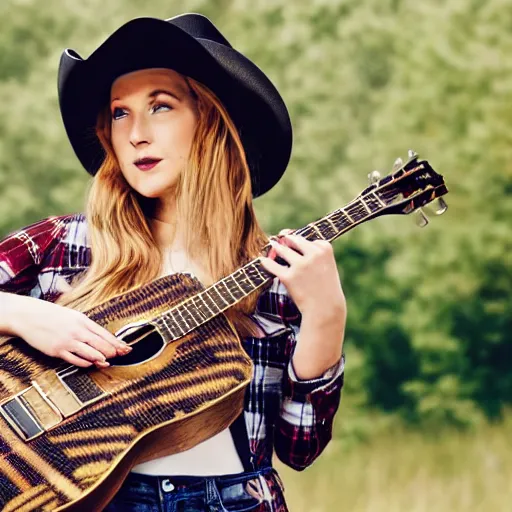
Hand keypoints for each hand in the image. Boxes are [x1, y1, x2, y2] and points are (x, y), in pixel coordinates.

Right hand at [8, 295, 130, 367]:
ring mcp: (67, 341)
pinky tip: (90, 363)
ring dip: (101, 359)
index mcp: (83, 321)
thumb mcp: (73, 316)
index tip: (126, 348)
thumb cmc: (52, 315)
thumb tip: (100, 337)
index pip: (104, 334)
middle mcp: (77, 331)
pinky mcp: (57, 351)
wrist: (29, 316)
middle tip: (121, 356)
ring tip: (107, 362)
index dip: (117, 343)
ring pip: (91, 353)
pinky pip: (76, 360)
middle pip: (101, 344)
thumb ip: (86, 326)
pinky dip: (85, 363)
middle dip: (113, 352)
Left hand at [260, 230, 345, 320]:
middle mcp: (313, 254)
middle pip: (293, 240)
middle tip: (280, 239)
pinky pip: (272, 265)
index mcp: (325, 248)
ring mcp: (300, 266)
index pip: (308, 238)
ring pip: (282, 250)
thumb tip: (286, 237)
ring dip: (275, 247)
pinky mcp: (289, 277)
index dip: (301, 243)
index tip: (298, 247)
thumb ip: (312, 252)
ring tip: (272, 246)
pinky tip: (262, 260)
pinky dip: (266, 262)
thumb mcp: (326, 265)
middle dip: (285, 239)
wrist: (325, 309)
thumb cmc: (325, 287)